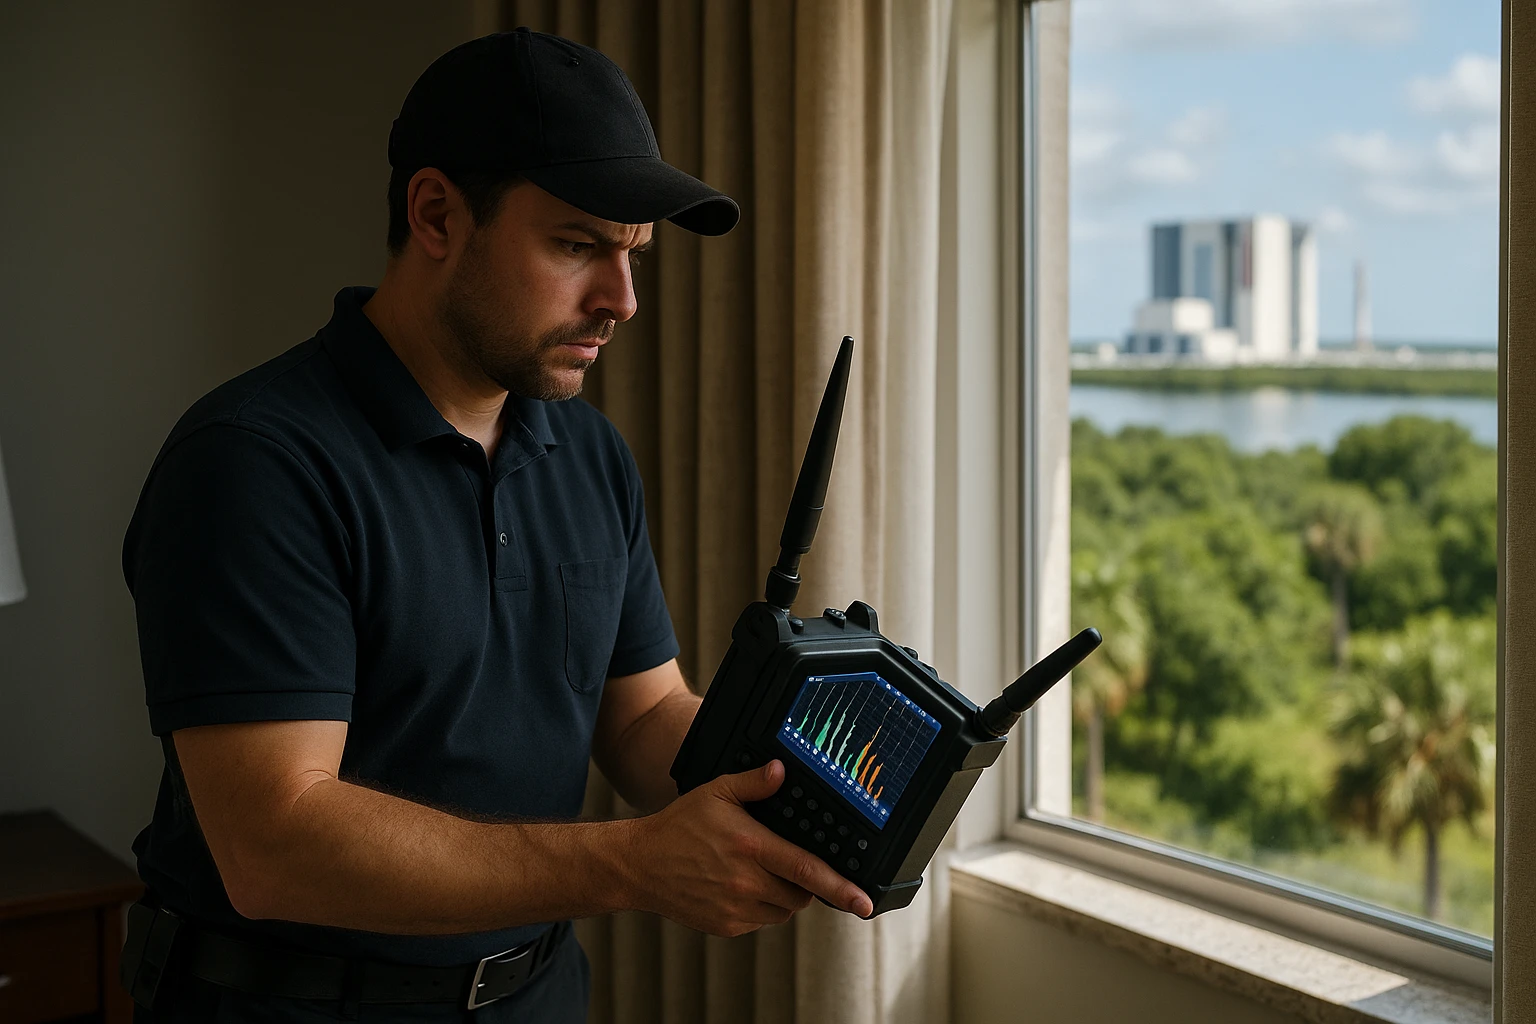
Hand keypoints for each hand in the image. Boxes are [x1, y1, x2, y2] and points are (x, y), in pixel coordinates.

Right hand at [624, 760, 873, 935]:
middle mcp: (746, 882)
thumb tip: (782, 771)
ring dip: (784, 895)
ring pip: (783, 910)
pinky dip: (761, 907)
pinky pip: (760, 921)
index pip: (807, 870)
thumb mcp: (716, 792)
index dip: (841, 887)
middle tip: (786, 861)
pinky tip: (740, 886)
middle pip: (801, 893)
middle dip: (805, 881)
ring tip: (760, 871)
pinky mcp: (726, 926)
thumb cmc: (679, 826)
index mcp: (750, 846)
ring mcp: (736, 909)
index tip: (865, 901)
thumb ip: (754, 783)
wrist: (640, 865)